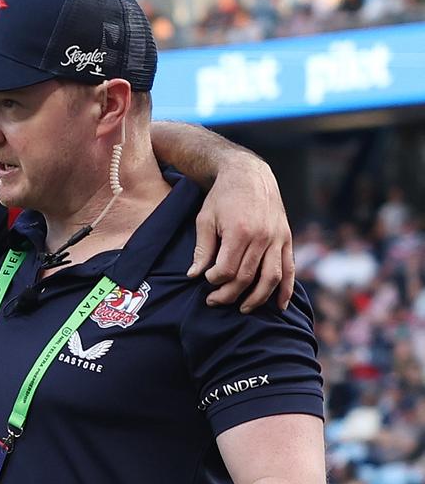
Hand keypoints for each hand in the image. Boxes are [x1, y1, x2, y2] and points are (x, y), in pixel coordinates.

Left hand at [187, 156, 294, 312]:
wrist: (249, 174)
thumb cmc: (222, 197)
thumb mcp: (205, 219)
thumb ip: (202, 249)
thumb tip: (194, 276)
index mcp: (240, 232)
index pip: (226, 270)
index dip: (213, 281)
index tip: (205, 280)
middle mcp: (262, 237)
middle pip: (247, 278)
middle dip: (229, 294)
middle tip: (214, 301)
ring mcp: (278, 238)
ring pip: (271, 278)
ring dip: (257, 298)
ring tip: (242, 309)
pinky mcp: (286, 238)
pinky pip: (289, 269)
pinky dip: (286, 289)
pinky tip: (280, 305)